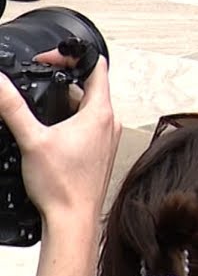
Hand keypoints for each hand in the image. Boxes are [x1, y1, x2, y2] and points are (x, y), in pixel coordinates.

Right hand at [0, 49, 120, 222]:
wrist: (73, 219)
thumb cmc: (62, 186)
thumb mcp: (31, 140)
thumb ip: (12, 108)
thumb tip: (0, 84)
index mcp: (100, 112)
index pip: (96, 66)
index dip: (73, 55)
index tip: (48, 59)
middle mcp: (109, 122)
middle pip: (88, 86)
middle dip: (60, 81)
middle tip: (36, 84)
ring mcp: (106, 138)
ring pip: (85, 108)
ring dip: (62, 104)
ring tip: (39, 113)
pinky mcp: (100, 151)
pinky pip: (86, 126)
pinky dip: (67, 122)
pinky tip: (48, 135)